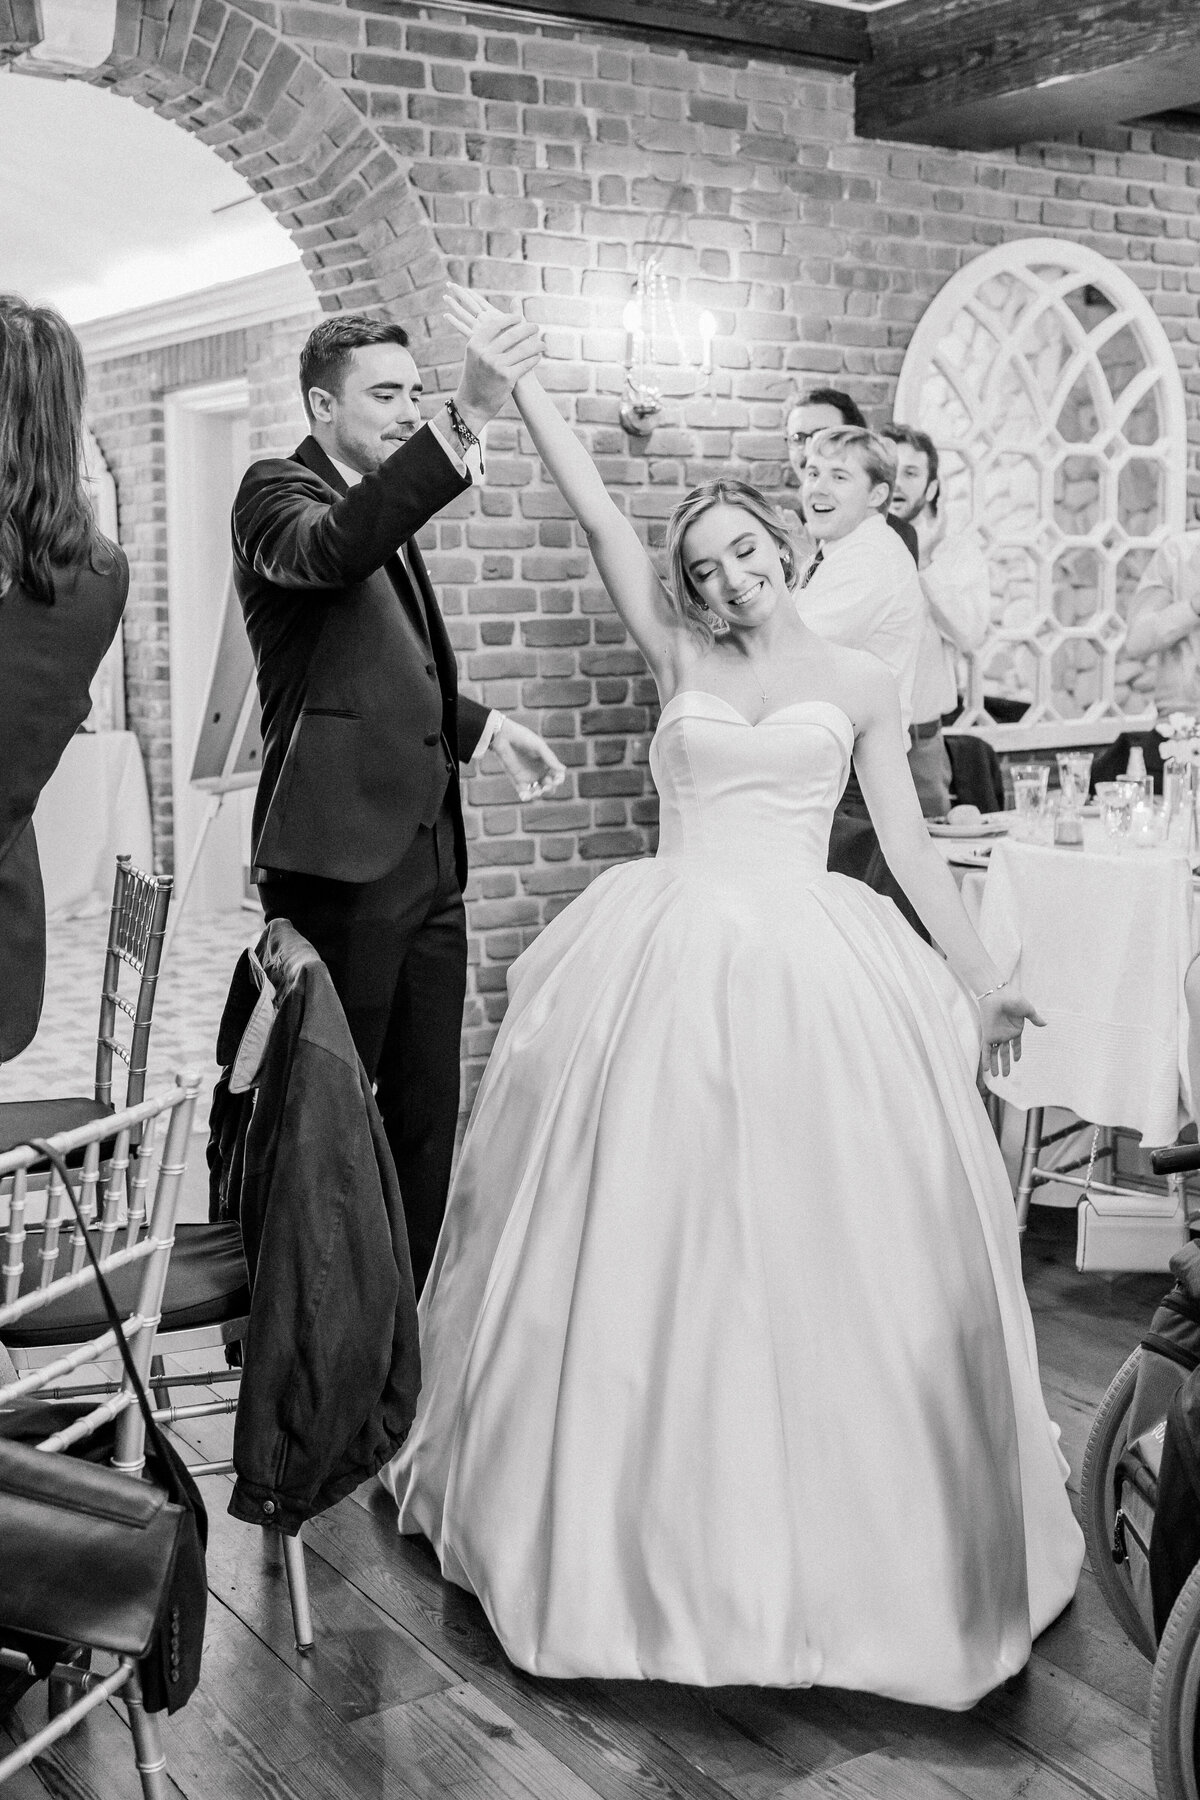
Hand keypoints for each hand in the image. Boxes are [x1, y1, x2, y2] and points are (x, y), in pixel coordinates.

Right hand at [447, 285, 541, 434]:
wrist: (472, 404)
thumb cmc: (475, 377)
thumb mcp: (474, 355)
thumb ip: (484, 338)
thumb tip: (496, 317)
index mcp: (475, 344)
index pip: (495, 324)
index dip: (509, 318)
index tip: (519, 316)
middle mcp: (484, 353)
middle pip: (511, 335)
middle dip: (527, 329)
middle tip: (536, 326)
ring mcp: (496, 365)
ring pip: (522, 350)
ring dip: (536, 345)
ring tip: (543, 344)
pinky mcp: (507, 378)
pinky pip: (525, 364)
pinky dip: (534, 359)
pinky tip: (538, 357)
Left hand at [492, 717, 566, 802]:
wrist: (505, 737)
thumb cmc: (524, 738)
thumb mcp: (539, 747)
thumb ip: (550, 759)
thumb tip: (563, 770)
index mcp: (548, 763)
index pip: (558, 776)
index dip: (559, 780)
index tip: (556, 781)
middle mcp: (541, 771)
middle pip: (550, 787)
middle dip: (550, 789)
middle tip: (546, 787)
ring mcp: (530, 777)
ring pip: (538, 792)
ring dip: (539, 795)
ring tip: (536, 793)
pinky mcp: (518, 780)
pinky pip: (524, 793)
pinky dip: (526, 797)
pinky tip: (525, 796)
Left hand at [978, 987, 1044, 1079]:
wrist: (998, 994)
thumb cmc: (1013, 999)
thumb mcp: (1027, 1009)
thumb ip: (1034, 1018)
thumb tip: (1045, 1023)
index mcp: (1015, 1029)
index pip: (1015, 1044)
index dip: (1016, 1052)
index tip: (1017, 1060)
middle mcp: (1005, 1034)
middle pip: (1004, 1053)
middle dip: (1005, 1064)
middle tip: (1006, 1075)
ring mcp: (996, 1035)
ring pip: (995, 1054)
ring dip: (996, 1065)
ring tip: (997, 1076)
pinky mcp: (988, 1035)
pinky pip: (986, 1050)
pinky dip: (986, 1060)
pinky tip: (987, 1069)